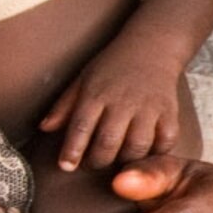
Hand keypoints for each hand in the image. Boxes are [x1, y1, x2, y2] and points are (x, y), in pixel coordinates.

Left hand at [41, 33, 185, 171]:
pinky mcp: (169, 112)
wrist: (152, 46)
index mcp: (96, 93)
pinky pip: (166, 142)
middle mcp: (123, 101)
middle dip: (98, 161)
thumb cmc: (113, 66)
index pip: (80, 127)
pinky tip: (146, 154)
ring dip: (125, 162)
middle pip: (108, 143)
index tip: (66, 166)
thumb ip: (65, 106)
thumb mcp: (83, 79)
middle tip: (92, 164)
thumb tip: (44, 128)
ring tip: (118, 161)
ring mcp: (148, 107)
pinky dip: (156, 153)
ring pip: (137, 147)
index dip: (72, 150)